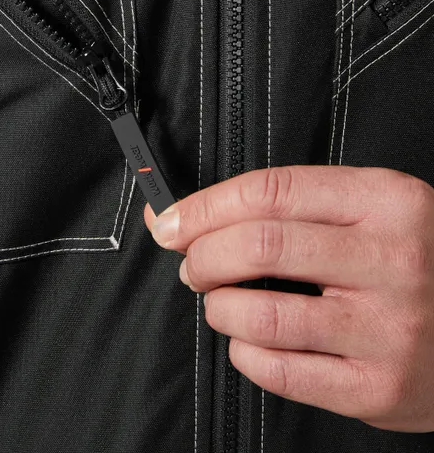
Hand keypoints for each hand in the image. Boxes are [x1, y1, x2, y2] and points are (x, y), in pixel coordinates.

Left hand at [143, 166, 433, 432]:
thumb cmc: (415, 259)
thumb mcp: (370, 209)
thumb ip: (290, 206)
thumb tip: (186, 214)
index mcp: (386, 201)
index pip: (269, 192)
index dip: (204, 206)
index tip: (171, 220)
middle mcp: (393, 260)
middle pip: (259, 247)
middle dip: (203, 255)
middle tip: (194, 264)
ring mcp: (390, 329)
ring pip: (263, 314)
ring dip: (219, 307)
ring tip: (222, 302)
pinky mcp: (381, 388)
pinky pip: (282, 372)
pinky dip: (246, 354)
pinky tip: (250, 342)